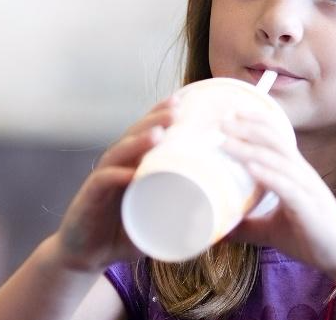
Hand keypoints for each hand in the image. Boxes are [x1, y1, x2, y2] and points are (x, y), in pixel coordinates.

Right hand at [52, 95, 179, 271]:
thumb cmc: (129, 232)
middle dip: (156, 119)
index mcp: (136, 163)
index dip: (162, 115)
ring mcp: (103, 179)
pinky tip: (130, 173)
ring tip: (158, 133)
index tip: (184, 102)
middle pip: (135, 134)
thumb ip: (188, 216)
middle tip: (177, 110)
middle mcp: (119, 165)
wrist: (88, 255)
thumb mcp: (162, 221)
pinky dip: (115, 176)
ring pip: (119, 152)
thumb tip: (225, 221)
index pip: (148, 131)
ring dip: (138, 141)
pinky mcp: (89, 198)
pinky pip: (102, 182)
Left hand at [219, 109, 335, 275]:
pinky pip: (287, 187)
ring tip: (226, 142)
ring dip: (250, 149)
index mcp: (295, 172)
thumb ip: (247, 226)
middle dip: (247, 129)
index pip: (276, 137)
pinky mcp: (309, 207)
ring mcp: (307, 188)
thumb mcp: (271, 230)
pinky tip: (250, 168)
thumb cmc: (308, 237)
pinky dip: (268, 175)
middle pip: (274, 142)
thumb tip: (219, 228)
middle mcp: (301, 173)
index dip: (256, 122)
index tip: (232, 112)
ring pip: (278, 160)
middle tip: (221, 122)